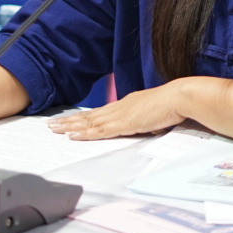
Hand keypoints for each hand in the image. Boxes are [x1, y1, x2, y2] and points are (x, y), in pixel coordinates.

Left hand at [47, 79, 193, 140]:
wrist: (180, 97)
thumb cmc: (173, 105)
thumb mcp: (156, 114)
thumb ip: (148, 121)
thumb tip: (148, 128)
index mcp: (127, 105)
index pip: (100, 113)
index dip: (83, 117)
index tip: (69, 120)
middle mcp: (120, 107)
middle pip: (90, 116)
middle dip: (69, 121)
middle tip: (51, 124)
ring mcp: (121, 114)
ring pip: (90, 122)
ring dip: (70, 126)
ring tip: (54, 129)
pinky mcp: (125, 123)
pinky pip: (100, 130)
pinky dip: (84, 133)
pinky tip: (72, 135)